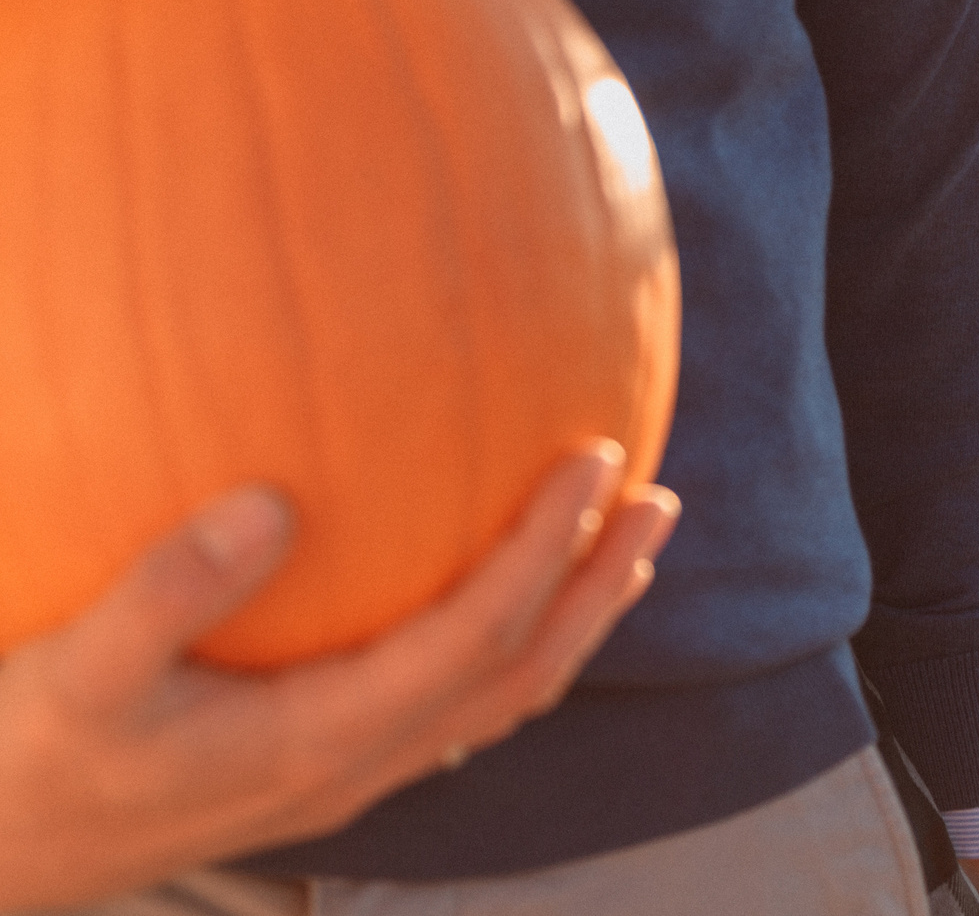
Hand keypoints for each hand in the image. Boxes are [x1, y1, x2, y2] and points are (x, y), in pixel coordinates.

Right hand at [0, 443, 677, 909]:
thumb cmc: (28, 762)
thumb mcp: (72, 676)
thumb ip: (167, 591)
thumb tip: (269, 502)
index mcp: (318, 738)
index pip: (478, 637)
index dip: (547, 551)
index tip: (597, 461)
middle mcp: (358, 763)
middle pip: (521, 675)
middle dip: (598, 588)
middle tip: (660, 502)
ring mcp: (350, 772)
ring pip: (502, 697)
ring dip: (575, 618)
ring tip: (629, 542)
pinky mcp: (328, 761)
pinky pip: (457, 701)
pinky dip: (516, 641)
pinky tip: (517, 591)